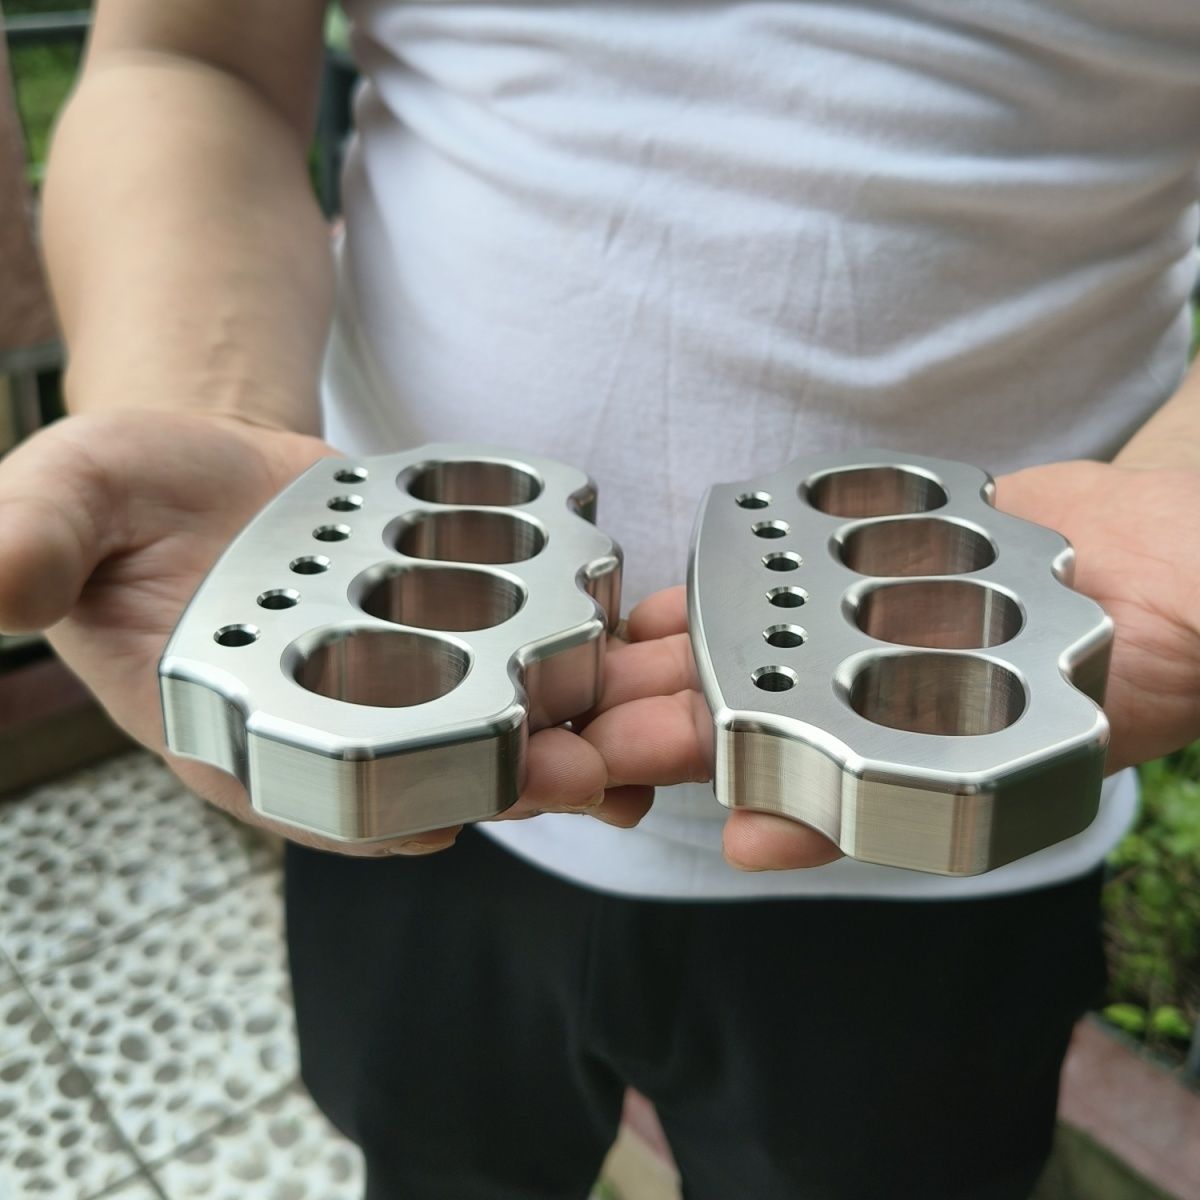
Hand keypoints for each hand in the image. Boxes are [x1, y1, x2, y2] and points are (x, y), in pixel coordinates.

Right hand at [0, 410, 644, 854]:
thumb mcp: (72, 500)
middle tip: (609, 773)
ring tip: (675, 721)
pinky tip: (654, 642)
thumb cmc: (133, 495)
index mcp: (251, 730)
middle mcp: (349, 721)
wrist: (213, 464)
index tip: (464, 816)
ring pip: (516, 717)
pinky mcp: (465, 623)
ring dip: (595, 723)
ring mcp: (417, 677)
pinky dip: (595, 646)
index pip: (322, 796)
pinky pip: (538, 646)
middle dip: (529, 775)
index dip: (390, 811)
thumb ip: (34, 542)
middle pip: (449, 769)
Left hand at [583, 460, 1199, 870]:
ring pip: (717, 619)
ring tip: (566, 646)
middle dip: (615, 699)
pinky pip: (768, 545)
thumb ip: (861, 816)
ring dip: (646, 635)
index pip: (722, 758)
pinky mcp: (856, 532)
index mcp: (847, 740)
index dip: (640, 762)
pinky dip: (712, 562)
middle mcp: (828, 673)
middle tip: (534, 704)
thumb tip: (742, 845)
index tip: (565, 763)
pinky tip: (658, 580)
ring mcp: (834, 602)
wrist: (1162, 572)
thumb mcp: (994, 776)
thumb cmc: (1101, 688)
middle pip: (700, 687)